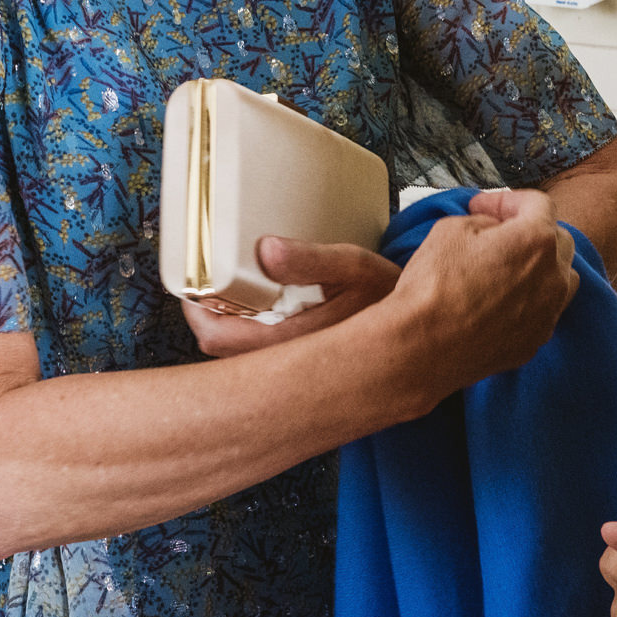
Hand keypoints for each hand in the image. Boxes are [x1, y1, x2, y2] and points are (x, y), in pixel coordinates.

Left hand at [181, 239, 400, 355]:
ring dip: (228, 324)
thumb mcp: (355, 268)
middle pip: (220, 351)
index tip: (191, 285)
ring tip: (230, 292)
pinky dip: (248, 332)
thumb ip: (311, 259)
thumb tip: (265, 248)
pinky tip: (260, 308)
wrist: (424, 336)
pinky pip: (258, 355)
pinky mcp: (302, 366)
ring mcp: (295, 368)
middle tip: (204, 287)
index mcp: (295, 341)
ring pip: (237, 356)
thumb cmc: (391, 299)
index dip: (196, 312)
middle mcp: (289, 363)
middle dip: (207, 318)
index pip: (220, 338)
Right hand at [389, 187, 579, 399]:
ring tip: (508, 267)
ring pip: (561, 278)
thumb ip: (484, 221)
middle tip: (496, 231)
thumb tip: (492, 229)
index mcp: (536, 241)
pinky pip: (544, 311)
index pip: (538, 204)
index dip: (507, 200)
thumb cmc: (434, 285)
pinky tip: (501, 301)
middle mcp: (553, 277)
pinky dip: (530, 300)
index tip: (483, 206)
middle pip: (558, 240)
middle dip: (530, 229)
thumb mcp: (451, 229)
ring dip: (541, 266)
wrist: (424, 347)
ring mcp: (548, 314)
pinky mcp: (536, 342)